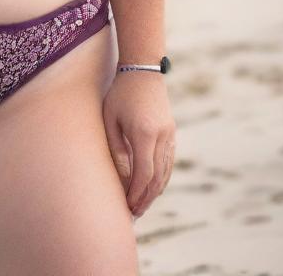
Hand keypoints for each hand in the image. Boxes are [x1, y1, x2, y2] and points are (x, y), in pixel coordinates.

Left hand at [102, 71, 175, 220]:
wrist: (143, 69)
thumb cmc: (120, 93)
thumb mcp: (111, 119)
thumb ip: (117, 150)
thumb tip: (123, 179)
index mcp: (144, 133)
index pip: (144, 174)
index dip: (136, 193)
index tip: (127, 207)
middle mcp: (162, 136)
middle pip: (157, 178)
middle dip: (145, 198)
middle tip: (134, 213)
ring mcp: (170, 134)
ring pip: (166, 172)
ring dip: (155, 191)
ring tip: (142, 205)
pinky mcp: (172, 132)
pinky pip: (169, 161)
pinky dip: (162, 177)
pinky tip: (152, 186)